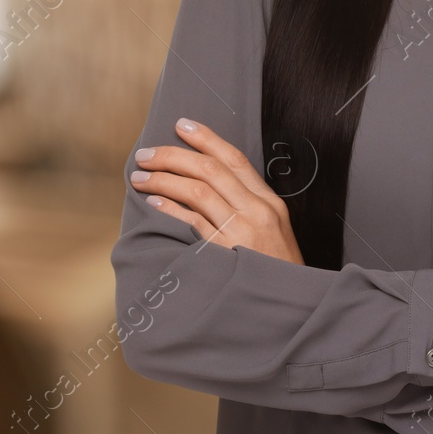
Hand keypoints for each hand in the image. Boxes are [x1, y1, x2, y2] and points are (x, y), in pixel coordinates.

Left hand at [130, 118, 303, 264]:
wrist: (291, 308)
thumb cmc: (277, 271)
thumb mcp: (273, 231)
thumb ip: (247, 206)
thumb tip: (208, 184)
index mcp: (270, 201)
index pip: (234, 159)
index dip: (206, 138)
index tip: (181, 125)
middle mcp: (258, 211)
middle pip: (210, 169)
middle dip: (173, 156)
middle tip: (146, 154)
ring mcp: (244, 232)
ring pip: (198, 191)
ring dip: (163, 180)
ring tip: (140, 177)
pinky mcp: (227, 254)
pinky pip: (194, 223)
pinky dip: (171, 208)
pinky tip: (154, 202)